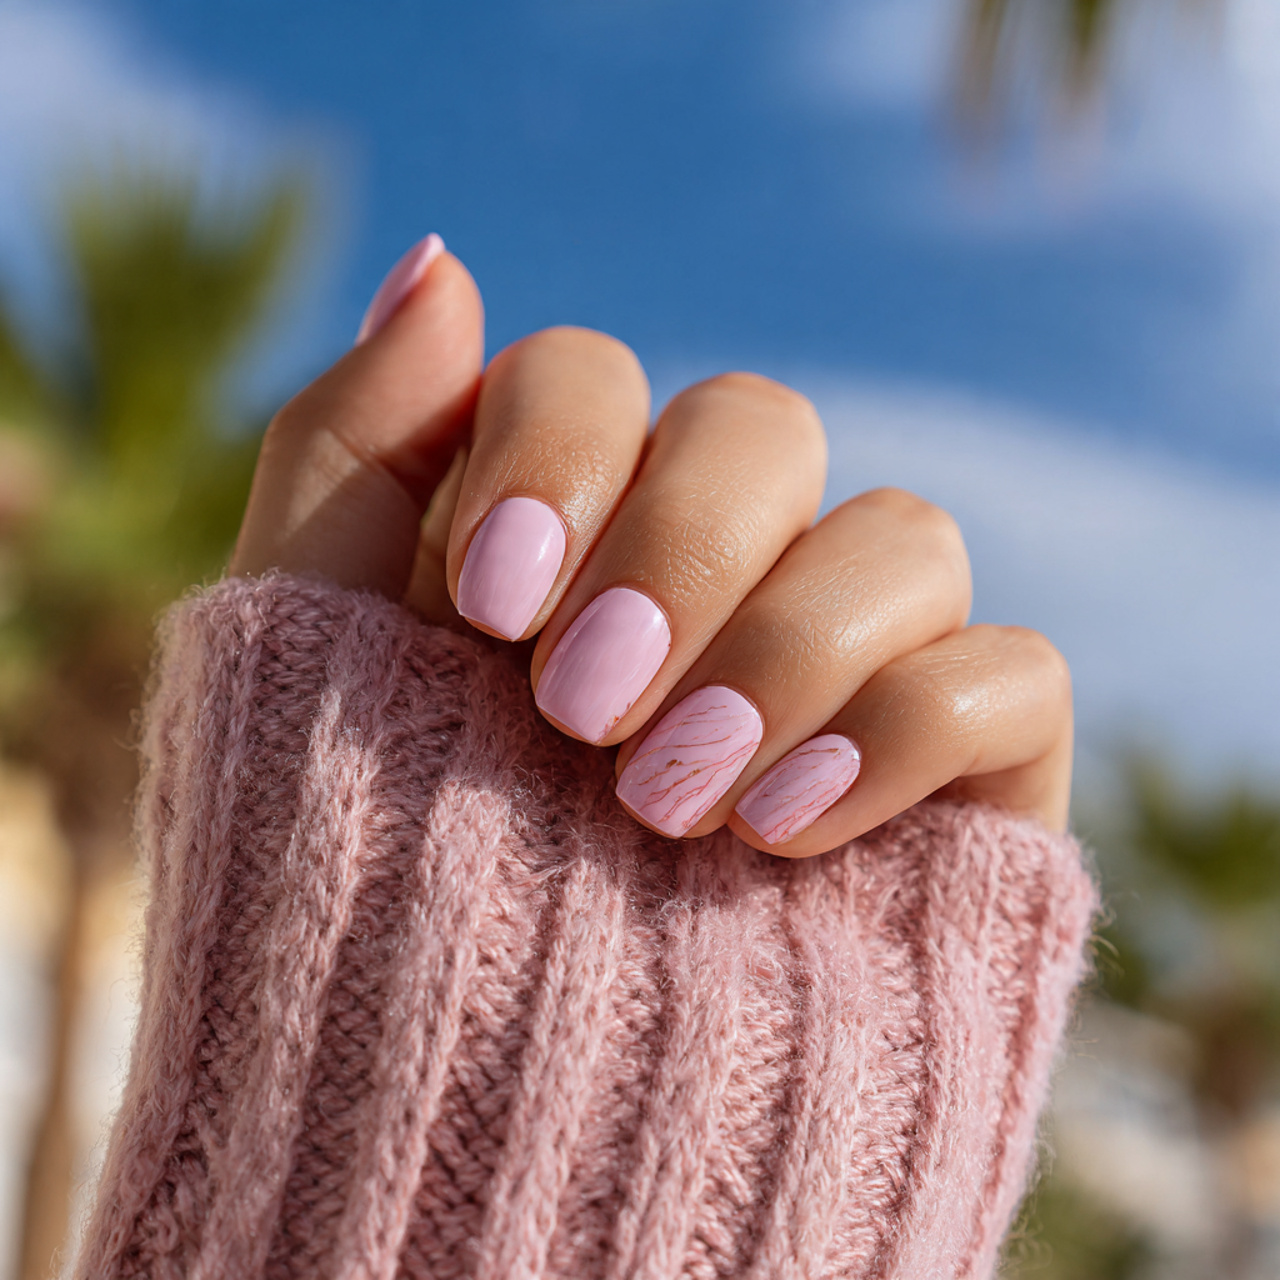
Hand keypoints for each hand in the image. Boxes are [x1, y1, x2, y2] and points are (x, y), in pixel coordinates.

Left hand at [232, 238, 1071, 854]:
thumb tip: (441, 262)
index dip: (554, 452)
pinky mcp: (953, 771)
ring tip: (672, 803)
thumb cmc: (378, 889)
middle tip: (580, 716)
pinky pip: (1010, 673)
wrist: (487, 1124)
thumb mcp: (312, 656)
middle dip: (677, 551)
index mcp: (573, 536)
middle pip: (764, 423)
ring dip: (787, 644)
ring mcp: (846, 668)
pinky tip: (787, 835)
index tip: (487, 608)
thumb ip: (353, 449)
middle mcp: (717, 579)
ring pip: (905, 530)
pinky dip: (903, 731)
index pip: (598, 377)